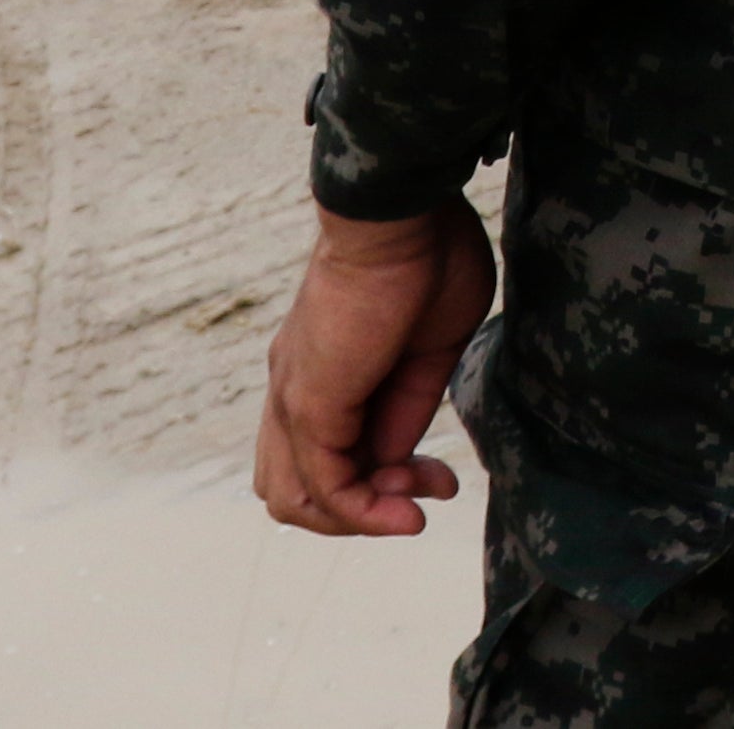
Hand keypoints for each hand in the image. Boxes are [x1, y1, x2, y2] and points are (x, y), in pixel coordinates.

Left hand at [253, 200, 496, 538]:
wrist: (402, 213)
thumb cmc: (429, 254)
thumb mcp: (433, 346)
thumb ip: (410, 405)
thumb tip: (394, 458)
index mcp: (326, 371)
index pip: (335, 455)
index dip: (390, 482)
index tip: (441, 481)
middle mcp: (295, 389)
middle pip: (295, 487)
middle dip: (363, 510)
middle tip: (422, 495)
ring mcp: (294, 397)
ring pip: (292, 496)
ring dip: (355, 519)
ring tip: (408, 511)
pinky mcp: (309, 402)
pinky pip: (321, 483)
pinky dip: (361, 511)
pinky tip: (404, 512)